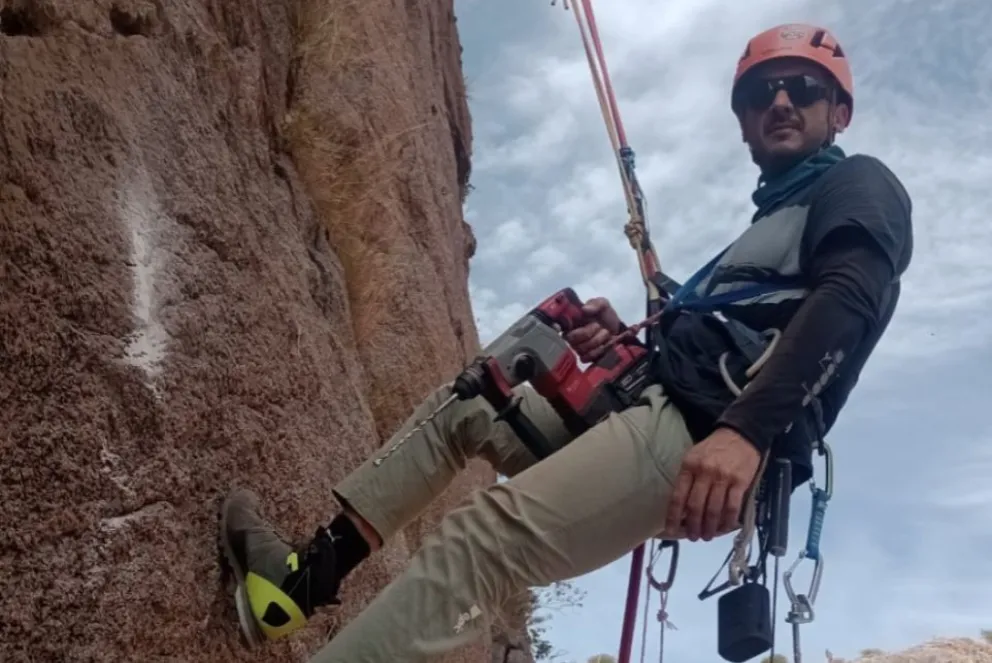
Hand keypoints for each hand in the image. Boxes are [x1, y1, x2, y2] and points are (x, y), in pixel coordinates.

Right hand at [563, 297, 622, 362]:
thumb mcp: (603, 305)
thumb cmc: (605, 316)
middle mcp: (571, 335)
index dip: (565, 325)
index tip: (581, 323)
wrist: (618, 330)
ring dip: (597, 340)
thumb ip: (595, 304)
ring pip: (581, 347)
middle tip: (598, 325)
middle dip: (588, 332)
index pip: (561, 325)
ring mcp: (577, 347)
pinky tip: (604, 344)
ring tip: (605, 333)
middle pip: (571, 338)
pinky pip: (586, 357)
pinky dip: (598, 350)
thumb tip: (584, 309)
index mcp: (571, 321)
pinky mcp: (584, 357)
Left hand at [663, 427, 761, 541]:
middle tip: (693, 537)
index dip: (673, 516)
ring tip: (707, 536)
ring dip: (709, 528)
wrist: (740, 434)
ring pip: (713, 510)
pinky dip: (727, 521)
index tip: (672, 530)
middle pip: (695, 506)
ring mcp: (723, 477)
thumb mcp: (693, 457)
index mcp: (689, 466)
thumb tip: (680, 508)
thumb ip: (686, 479)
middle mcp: (704, 472)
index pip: (678, 496)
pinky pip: (732, 507)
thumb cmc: (714, 449)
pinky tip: (724, 528)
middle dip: (693, 526)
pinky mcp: (741, 482)